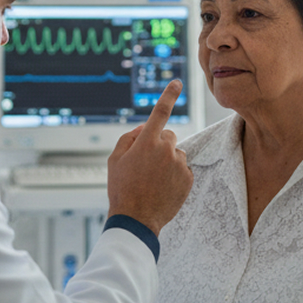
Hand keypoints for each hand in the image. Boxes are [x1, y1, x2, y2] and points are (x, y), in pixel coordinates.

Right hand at [107, 80, 193, 234]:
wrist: (137, 219)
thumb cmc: (122, 188)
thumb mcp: (115, 160)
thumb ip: (128, 139)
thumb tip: (142, 129)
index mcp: (146, 142)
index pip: (160, 111)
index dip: (169, 95)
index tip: (177, 82)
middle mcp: (166, 149)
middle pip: (168, 136)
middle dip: (159, 144)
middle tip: (146, 164)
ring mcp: (179, 164)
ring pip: (176, 153)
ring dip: (167, 161)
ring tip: (153, 180)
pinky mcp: (188, 178)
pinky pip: (183, 168)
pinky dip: (175, 175)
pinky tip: (162, 187)